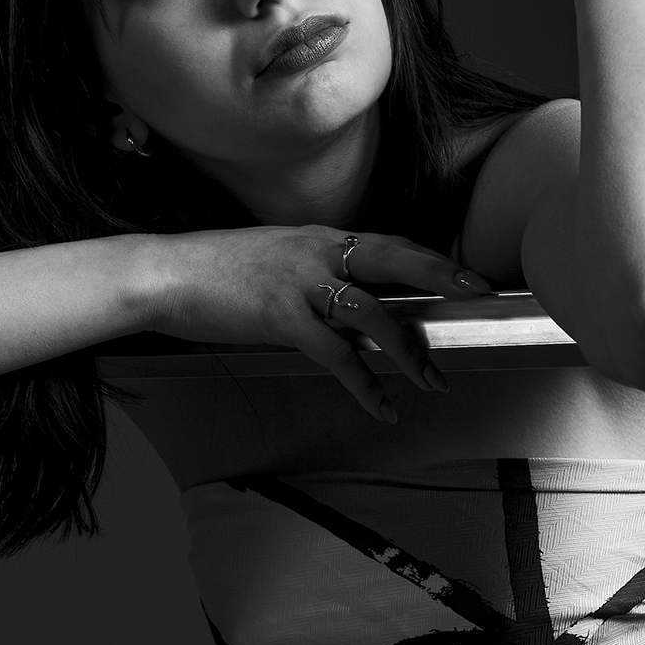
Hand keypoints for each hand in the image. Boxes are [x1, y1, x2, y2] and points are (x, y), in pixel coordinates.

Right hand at [152, 226, 482, 421]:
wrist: (166, 274)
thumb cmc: (215, 271)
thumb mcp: (274, 259)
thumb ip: (313, 275)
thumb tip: (347, 303)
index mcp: (318, 238)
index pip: (387, 243)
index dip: (429, 258)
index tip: (465, 274)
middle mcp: (317, 252)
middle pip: (394, 257)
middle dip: (440, 276)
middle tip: (479, 295)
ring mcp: (300, 282)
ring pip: (373, 311)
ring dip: (409, 349)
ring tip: (433, 381)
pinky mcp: (281, 316)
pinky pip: (336, 353)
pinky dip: (365, 383)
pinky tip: (383, 406)